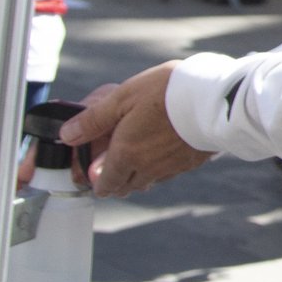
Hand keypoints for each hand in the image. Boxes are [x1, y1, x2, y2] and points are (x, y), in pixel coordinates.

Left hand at [66, 66, 214, 198]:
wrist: (215, 99)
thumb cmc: (166, 93)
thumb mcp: (122, 98)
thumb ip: (94, 120)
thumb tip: (67, 136)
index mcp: (126, 155)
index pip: (105, 185)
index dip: (97, 183)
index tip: (94, 175)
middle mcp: (147, 168)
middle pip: (126, 188)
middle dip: (115, 182)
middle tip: (111, 168)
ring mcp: (171, 168)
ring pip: (147, 182)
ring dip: (137, 176)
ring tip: (136, 159)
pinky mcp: (191, 163)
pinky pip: (168, 173)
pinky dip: (160, 168)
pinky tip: (162, 151)